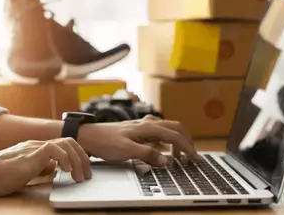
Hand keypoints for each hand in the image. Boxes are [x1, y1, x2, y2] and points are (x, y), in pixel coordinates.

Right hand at [0, 138, 90, 196]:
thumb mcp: (25, 173)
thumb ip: (39, 170)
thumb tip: (54, 171)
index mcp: (36, 149)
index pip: (63, 146)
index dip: (77, 156)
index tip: (83, 169)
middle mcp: (37, 145)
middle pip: (69, 142)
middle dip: (83, 158)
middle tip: (87, 175)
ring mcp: (34, 147)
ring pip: (66, 144)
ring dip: (78, 161)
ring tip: (79, 177)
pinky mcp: (30, 153)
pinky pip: (54, 149)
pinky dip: (65, 160)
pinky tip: (66, 172)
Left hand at [77, 115, 197, 166]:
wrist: (88, 135)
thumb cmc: (105, 141)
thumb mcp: (126, 150)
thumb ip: (147, 154)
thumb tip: (166, 160)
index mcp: (147, 127)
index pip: (174, 136)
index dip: (187, 147)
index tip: (195, 159)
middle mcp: (147, 123)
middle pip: (175, 128)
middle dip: (187, 140)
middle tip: (193, 155)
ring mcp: (142, 125)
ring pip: (167, 129)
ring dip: (178, 140)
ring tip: (182, 154)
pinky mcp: (137, 130)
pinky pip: (158, 132)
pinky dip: (167, 140)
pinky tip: (164, 148)